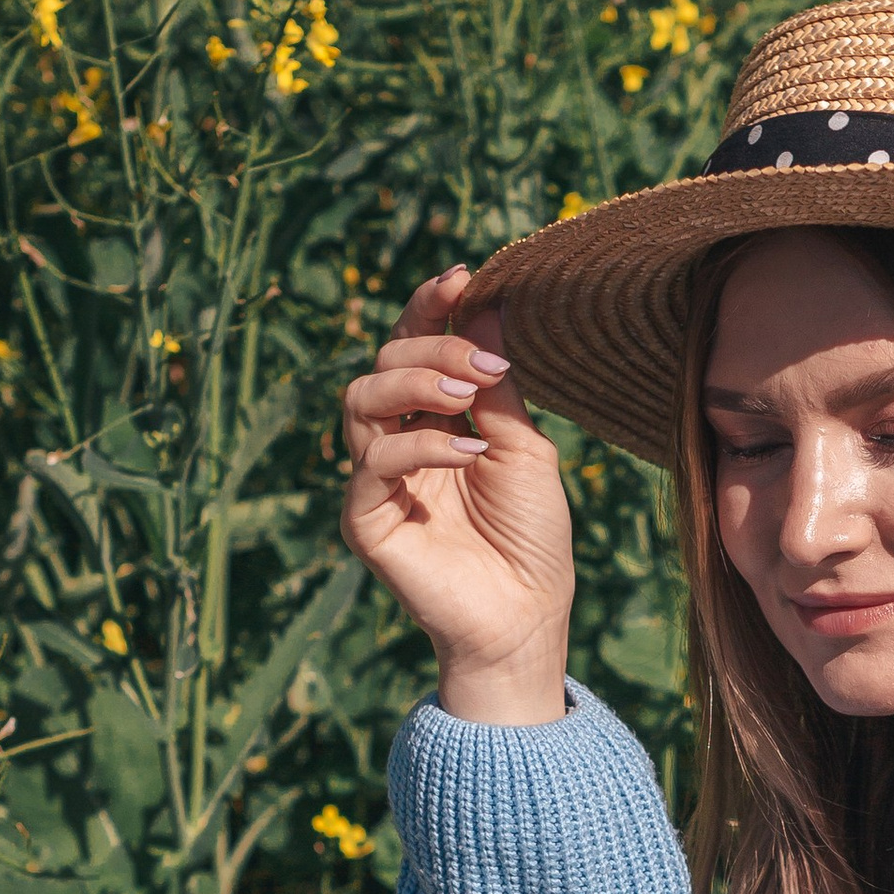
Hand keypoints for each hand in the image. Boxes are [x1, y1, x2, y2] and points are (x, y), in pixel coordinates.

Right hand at [341, 267, 574, 723]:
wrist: (527, 616)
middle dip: (433, 345)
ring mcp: (375, 480)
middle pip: (383, 361)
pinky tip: (468, 453)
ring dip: (417, 382)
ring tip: (471, 394)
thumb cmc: (531, 536)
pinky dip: (422, 445)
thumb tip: (486, 301)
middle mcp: (396, 441)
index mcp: (433, 418)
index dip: (429, 307)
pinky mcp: (365, 519)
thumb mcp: (523, 445)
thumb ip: (497, 383)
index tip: (464, 277)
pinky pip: (374, 461)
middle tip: (485, 362)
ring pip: (361, 399)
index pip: (412, 345)